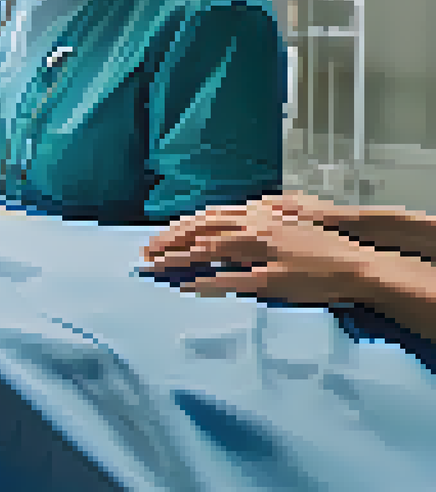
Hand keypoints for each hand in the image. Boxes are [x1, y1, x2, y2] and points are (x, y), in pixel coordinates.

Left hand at [141, 198, 378, 305]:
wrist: (357, 262)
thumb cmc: (323, 245)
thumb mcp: (289, 221)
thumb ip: (261, 219)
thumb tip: (239, 219)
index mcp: (259, 215)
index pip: (209, 217)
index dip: (181, 227)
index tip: (159, 236)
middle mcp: (256, 228)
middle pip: (202, 231)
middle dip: (170, 241)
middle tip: (145, 253)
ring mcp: (262, 253)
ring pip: (208, 252)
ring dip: (178, 260)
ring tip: (154, 267)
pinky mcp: (270, 279)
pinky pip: (229, 280)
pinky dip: (204, 282)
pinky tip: (185, 286)